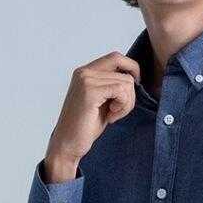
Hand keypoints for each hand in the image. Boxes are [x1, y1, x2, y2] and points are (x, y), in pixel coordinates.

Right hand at [43, 52, 141, 181]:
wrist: (67, 146)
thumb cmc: (84, 127)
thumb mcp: (102, 101)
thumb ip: (112, 86)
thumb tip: (134, 76)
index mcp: (85, 72)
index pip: (116, 57)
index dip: (132, 68)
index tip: (135, 87)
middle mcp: (84, 72)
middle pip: (124, 70)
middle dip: (130, 93)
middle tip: (119, 110)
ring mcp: (86, 80)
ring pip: (126, 82)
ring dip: (126, 103)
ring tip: (112, 115)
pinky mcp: (90, 92)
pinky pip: (121, 91)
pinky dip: (122, 107)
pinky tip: (111, 117)